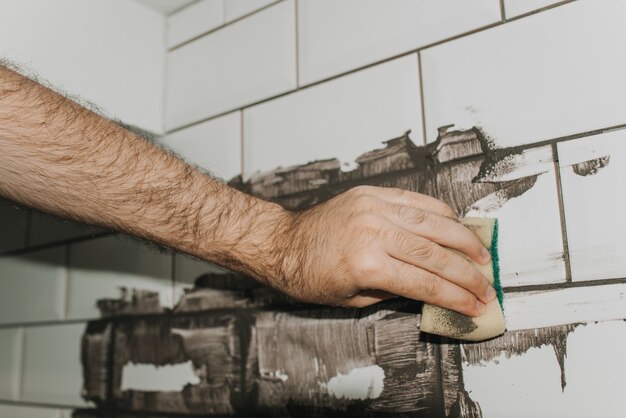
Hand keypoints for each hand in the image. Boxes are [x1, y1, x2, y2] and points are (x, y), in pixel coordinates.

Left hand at [276, 186, 495, 315]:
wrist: (283, 242)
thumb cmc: (311, 277)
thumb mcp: (353, 298)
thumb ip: (395, 293)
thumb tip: (432, 291)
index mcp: (368, 264)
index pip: (425, 283)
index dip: (456, 297)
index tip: (476, 306)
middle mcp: (374, 232)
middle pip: (436, 254)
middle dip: (467, 274)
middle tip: (487, 286)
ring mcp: (373, 208)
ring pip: (431, 222)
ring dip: (462, 240)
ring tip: (482, 255)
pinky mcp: (370, 194)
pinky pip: (414, 200)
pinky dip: (439, 212)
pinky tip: (456, 223)